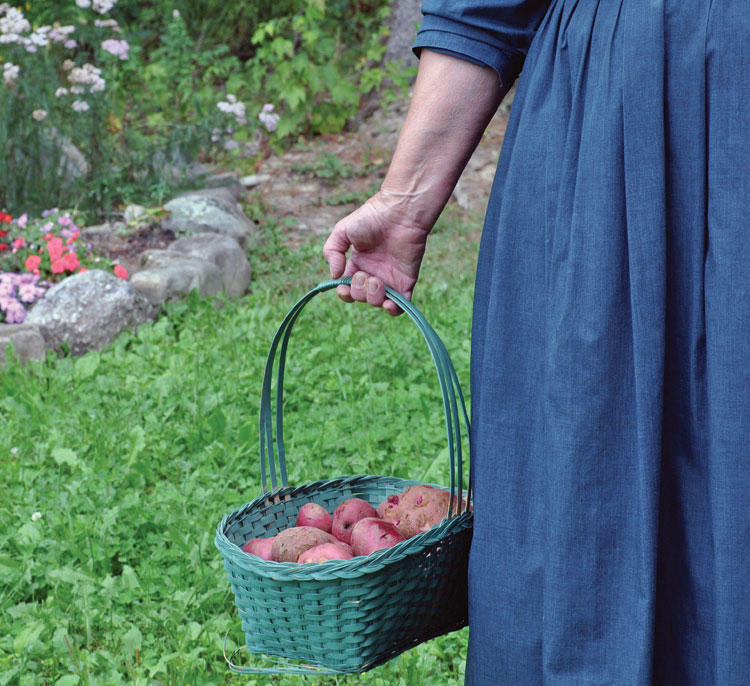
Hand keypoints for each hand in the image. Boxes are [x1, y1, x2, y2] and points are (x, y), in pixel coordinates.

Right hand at [323, 191, 429, 315]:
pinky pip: (401, 306)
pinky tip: (388, 302)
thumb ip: (332, 252)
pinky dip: (393, 310)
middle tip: (364, 275)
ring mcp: (390, 279)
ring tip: (376, 280)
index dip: (344, 292)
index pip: (348, 287)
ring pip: (377, 303)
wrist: (399, 213)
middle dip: (358, 291)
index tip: (343, 286)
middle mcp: (374, 273)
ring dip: (372, 297)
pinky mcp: (406, 282)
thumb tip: (335, 276)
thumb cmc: (371, 217)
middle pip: (361, 297)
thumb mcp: (342, 231)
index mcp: (359, 264)